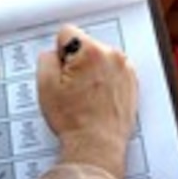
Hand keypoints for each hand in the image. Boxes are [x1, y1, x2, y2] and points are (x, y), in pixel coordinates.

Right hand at [37, 25, 137, 178]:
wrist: (97, 146)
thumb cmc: (74, 120)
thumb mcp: (46, 86)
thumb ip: (46, 59)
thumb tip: (54, 53)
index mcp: (90, 51)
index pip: (67, 33)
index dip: (59, 53)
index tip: (62, 73)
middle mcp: (112, 54)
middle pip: (84, 44)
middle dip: (76, 61)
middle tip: (72, 88)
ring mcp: (125, 68)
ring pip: (99, 57)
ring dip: (91, 70)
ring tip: (86, 96)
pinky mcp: (132, 81)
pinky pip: (112, 70)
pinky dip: (104, 79)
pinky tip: (97, 98)